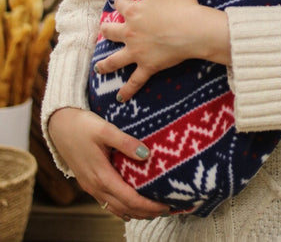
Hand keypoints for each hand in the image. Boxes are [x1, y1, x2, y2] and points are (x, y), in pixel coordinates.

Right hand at [48, 107, 169, 219]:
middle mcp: (95, 185)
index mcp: (101, 175)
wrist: (58, 125)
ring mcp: (90, 185)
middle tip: (165, 210)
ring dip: (134, 212)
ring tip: (152, 212)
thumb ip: (126, 142)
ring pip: (114, 207)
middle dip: (144, 212)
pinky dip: (121, 207)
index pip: (129, 198)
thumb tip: (146, 154)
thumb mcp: (105, 129)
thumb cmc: (82, 126)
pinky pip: (107, 201)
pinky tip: (129, 207)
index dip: (147, 205)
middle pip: (123, 207)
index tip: (164, 206)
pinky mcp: (88, 181)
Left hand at [96, 0, 230, 101]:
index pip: (120, 4)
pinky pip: (135, 81)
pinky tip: (120, 99)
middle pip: (111, 31)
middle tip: (105, 30)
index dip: (121, 1)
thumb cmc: (182, 5)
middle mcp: (130, 32)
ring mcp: (137, 51)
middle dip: (107, 30)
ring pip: (114, 59)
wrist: (194, 30)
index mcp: (133, 12)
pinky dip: (127, 91)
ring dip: (105, 63)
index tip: (120, 1)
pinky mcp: (148, 66)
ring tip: (99, 67)